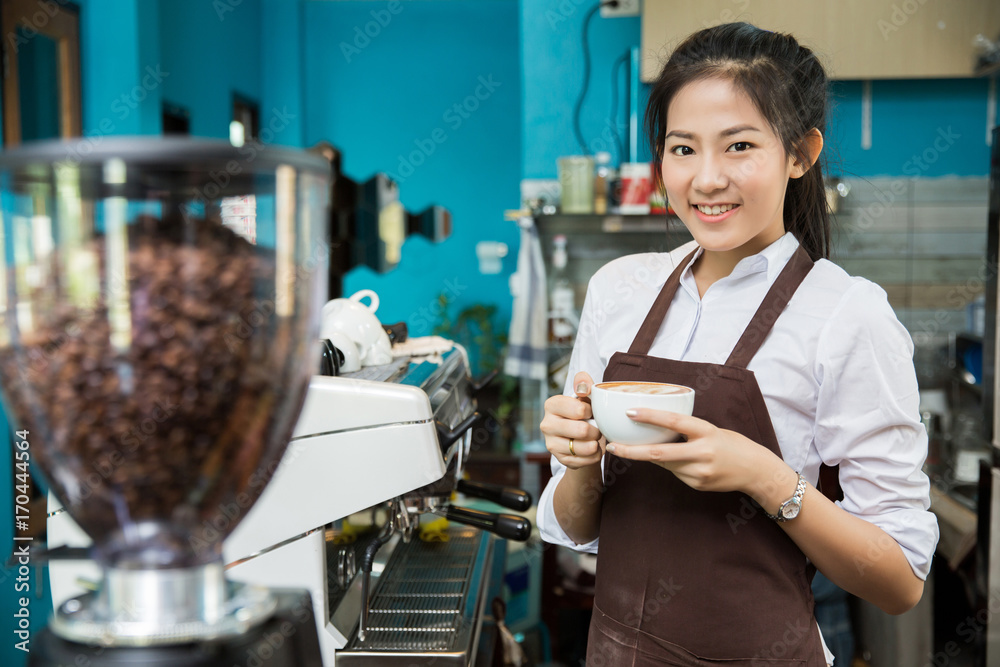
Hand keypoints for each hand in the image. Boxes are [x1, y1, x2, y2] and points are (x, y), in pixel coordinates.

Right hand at [541, 372, 604, 469]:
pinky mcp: (559, 459)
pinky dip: (594, 456)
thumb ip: (584, 385)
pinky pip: (584, 461)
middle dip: (596, 430)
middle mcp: (546, 424)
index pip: (579, 410)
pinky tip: (593, 450)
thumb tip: (583, 380)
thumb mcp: (585, 397)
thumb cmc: (584, 413)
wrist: (581, 437)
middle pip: (582, 430)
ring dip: (596, 444)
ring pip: (584, 447)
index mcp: (551, 405)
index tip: (590, 412)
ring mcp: (551, 443)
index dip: (591, 412)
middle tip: (597, 428)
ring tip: (596, 439)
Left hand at [606, 408, 788, 498]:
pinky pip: (675, 473)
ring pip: (665, 464)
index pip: (674, 421)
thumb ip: (687, 431)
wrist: (756, 471)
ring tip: (643, 449)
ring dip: (651, 457)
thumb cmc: (732, 444)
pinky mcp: (698, 484)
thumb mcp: (711, 430)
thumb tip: (656, 428)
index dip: (650, 416)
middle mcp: (702, 452)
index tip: (629, 412)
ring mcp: (699, 472)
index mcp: (706, 431)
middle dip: (631, 451)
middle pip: (659, 453)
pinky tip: (682, 462)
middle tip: (611, 446)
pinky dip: (671, 465)